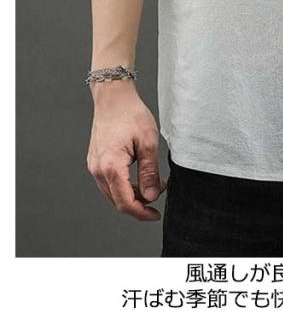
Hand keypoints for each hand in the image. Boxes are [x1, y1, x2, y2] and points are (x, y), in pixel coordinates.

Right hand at [87, 80, 166, 220]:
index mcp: (111, 166)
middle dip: (139, 204)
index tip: (155, 215)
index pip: (125, 202)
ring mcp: (94, 166)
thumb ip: (149, 172)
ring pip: (112, 193)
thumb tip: (151, 196)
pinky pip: (109, 182)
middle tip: (159, 194)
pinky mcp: (95, 161)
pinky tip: (138, 178)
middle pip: (118, 201)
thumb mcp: (148, 142)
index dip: (142, 213)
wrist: (113, 97)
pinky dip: (124, 185)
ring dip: (132, 195)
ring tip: (152, 184)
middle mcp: (98, 169)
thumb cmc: (131, 114)